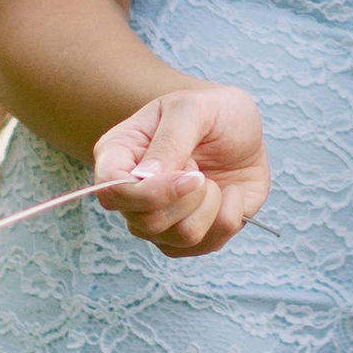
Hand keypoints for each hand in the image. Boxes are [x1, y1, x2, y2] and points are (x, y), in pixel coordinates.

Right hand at [92, 84, 270, 257]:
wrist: (243, 130)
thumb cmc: (212, 112)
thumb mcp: (193, 108)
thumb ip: (170, 139)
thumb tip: (145, 177)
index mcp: (119, 154)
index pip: (110, 191)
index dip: (149, 193)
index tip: (191, 176)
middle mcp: (132, 194)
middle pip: (145, 221)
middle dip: (188, 196)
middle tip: (201, 169)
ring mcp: (159, 220)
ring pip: (180, 237)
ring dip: (210, 204)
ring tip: (210, 178)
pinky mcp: (188, 237)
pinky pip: (209, 244)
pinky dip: (229, 214)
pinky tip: (228, 192)